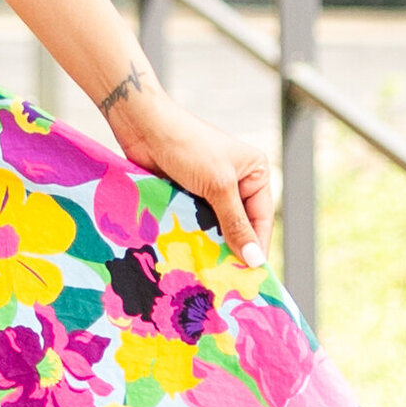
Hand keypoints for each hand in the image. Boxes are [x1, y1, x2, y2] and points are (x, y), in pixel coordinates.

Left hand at [101, 73, 273, 266]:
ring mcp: (210, 189)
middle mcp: (237, 181)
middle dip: (231, 248)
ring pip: (215, 227)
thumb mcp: (218, 186)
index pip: (261, 218)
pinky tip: (188, 257)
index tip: (250, 277)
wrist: (144, 126)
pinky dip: (191, 237)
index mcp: (255, 173)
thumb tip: (254, 259)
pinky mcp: (187, 195)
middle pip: (239, 225)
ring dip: (209, 245)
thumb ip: (235, 223)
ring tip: (206, 273)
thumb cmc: (187, 147)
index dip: (256, 246)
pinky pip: (194, 223)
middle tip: (226, 280)